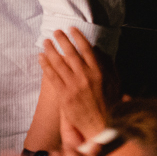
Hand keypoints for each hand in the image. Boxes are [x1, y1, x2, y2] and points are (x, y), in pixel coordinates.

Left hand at [38, 29, 116, 150]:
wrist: (100, 127)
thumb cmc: (109, 105)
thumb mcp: (115, 83)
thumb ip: (109, 65)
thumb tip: (99, 50)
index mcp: (98, 72)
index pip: (87, 49)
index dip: (78, 37)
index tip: (72, 29)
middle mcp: (85, 77)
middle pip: (71, 53)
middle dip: (62, 40)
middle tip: (55, 31)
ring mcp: (74, 86)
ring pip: (59, 63)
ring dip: (51, 50)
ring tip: (45, 42)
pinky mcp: (64, 96)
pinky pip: (52, 77)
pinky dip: (46, 66)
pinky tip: (41, 58)